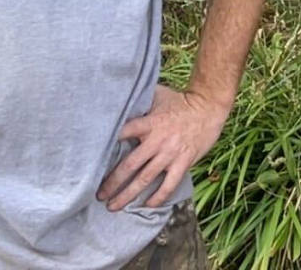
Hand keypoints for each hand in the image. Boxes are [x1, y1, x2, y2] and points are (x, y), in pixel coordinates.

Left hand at [98, 85, 228, 211]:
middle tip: (99, 195)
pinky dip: (158, 197)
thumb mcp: (159, 95)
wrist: (209, 108)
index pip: (123, 133)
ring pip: (145, 179)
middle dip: (112, 182)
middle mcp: (157, 141)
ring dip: (128, 194)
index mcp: (149, 123)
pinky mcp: (183, 162)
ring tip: (114, 205)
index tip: (91, 159)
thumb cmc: (181, 101)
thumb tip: (120, 96)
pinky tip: (147, 205)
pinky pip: (169, 184)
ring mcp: (170, 154)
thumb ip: (141, 100)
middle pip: (130, 165)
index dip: (107, 144)